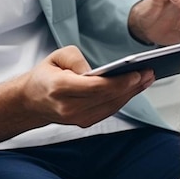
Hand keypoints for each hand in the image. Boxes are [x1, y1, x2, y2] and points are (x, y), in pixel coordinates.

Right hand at [0, 45, 154, 166]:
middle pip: (107, 98)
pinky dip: (122, 100)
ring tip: (146, 79)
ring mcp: (77, 119)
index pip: (95, 87)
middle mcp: (69, 107)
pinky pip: (108, 111)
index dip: (118, 81)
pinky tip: (133, 88)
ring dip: (131, 94)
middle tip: (148, 73)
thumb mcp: (56, 55)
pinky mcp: (83, 123)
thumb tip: (93, 70)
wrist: (30, 101)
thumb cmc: (46, 75)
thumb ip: (75, 58)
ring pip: (110, 107)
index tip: (136, 72)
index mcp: (61, 89)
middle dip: (131, 86)